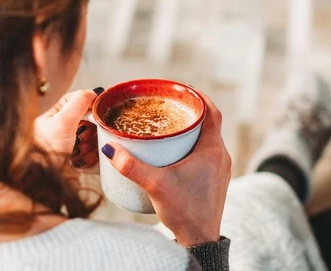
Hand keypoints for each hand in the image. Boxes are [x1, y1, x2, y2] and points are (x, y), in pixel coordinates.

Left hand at [34, 89, 100, 168]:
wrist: (44, 184)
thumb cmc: (45, 154)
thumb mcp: (61, 122)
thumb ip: (78, 102)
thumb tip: (94, 91)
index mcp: (55, 116)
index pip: (77, 100)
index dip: (89, 104)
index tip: (97, 109)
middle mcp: (64, 130)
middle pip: (91, 120)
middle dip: (91, 130)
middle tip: (83, 137)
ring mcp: (73, 146)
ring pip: (96, 138)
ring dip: (91, 147)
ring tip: (78, 153)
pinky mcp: (80, 162)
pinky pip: (96, 155)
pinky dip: (92, 160)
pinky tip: (80, 163)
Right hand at [102, 92, 230, 245]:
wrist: (201, 240)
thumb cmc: (186, 212)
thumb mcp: (156, 186)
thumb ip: (132, 166)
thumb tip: (110, 149)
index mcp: (213, 150)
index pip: (212, 112)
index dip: (198, 96)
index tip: (180, 89)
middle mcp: (220, 156)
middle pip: (208, 123)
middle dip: (188, 113)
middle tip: (166, 107)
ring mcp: (219, 169)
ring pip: (206, 139)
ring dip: (189, 130)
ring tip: (166, 126)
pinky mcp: (213, 180)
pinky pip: (204, 153)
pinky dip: (190, 146)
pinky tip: (172, 151)